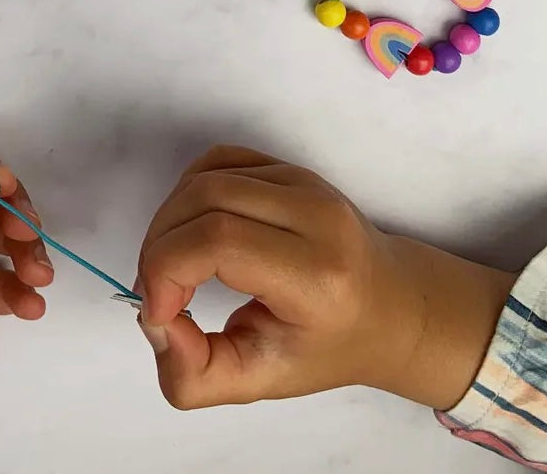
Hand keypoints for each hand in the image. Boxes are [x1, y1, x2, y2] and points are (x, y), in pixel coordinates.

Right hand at [136, 145, 514, 411]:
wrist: (392, 309)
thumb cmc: (329, 348)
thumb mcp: (262, 383)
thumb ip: (193, 376)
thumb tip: (153, 323)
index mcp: (318, 276)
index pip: (218, 242)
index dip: (166, 270)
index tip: (156, 311)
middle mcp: (316, 217)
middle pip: (203, 201)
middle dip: (159, 248)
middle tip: (157, 292)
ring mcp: (305, 184)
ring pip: (204, 178)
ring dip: (168, 221)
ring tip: (171, 266)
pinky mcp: (290, 168)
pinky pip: (217, 163)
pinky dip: (187, 194)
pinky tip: (192, 232)